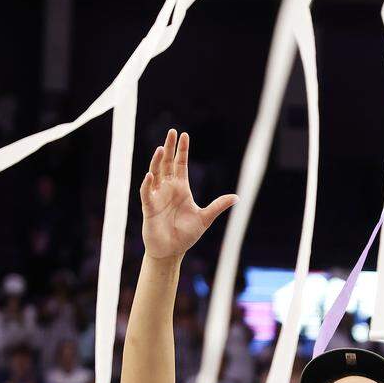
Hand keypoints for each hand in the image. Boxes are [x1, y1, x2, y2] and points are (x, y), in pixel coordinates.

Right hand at [139, 129, 237, 259]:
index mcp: (181, 188)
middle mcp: (168, 189)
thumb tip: (237, 197)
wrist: (171, 251)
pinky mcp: (149, 208)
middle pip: (167, 163)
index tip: (184, 134)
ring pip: (156, 174)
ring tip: (162, 149)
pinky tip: (150, 175)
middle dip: (169, 147)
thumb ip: (218, 206)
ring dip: (157, 162)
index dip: (182, 150)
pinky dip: (147, 184)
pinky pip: (146, 193)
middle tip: (171, 131)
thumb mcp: (205, 218)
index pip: (181, 164)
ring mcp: (157, 197)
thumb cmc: (186, 235)